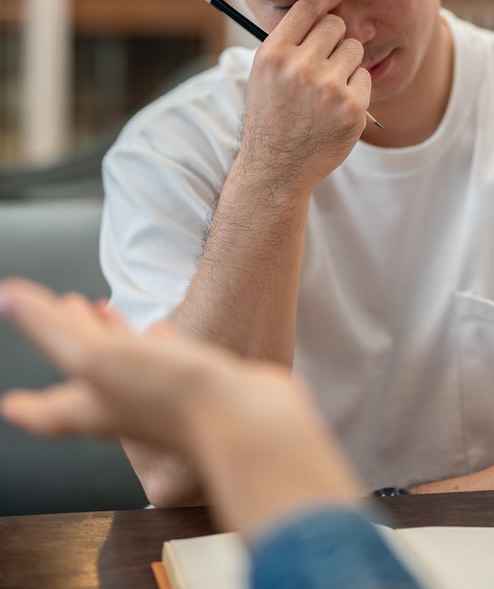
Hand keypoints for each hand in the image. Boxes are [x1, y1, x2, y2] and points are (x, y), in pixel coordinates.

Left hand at [0, 278, 360, 536]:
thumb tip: (6, 301)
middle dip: (67, 345)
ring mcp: (162, 399)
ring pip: (126, 365)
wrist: (242, 420)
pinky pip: (167, 359)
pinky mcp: (197, 386)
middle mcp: (125, 409)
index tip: (10, 403)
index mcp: (92, 409)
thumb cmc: (168, 397)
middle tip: (56, 317)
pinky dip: (156, 342)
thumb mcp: (95, 356)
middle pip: (85, 379)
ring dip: (110, 337)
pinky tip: (163, 330)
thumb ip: (52, 329)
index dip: (27, 405)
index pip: (48, 410)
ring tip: (103, 310)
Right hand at [240, 0, 370, 193]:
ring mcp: (327, 88)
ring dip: (346, 63)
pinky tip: (336, 107)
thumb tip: (328, 8)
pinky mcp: (352, 107)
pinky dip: (355, 89)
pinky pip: (365, 77)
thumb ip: (290, 42)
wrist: (277, 167)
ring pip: (354, 48)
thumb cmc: (272, 115)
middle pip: (335, 25)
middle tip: (325, 60)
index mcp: (273, 55)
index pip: (306, 9)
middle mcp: (298, 67)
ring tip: (327, 87)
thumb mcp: (264, 74)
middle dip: (335, 37)